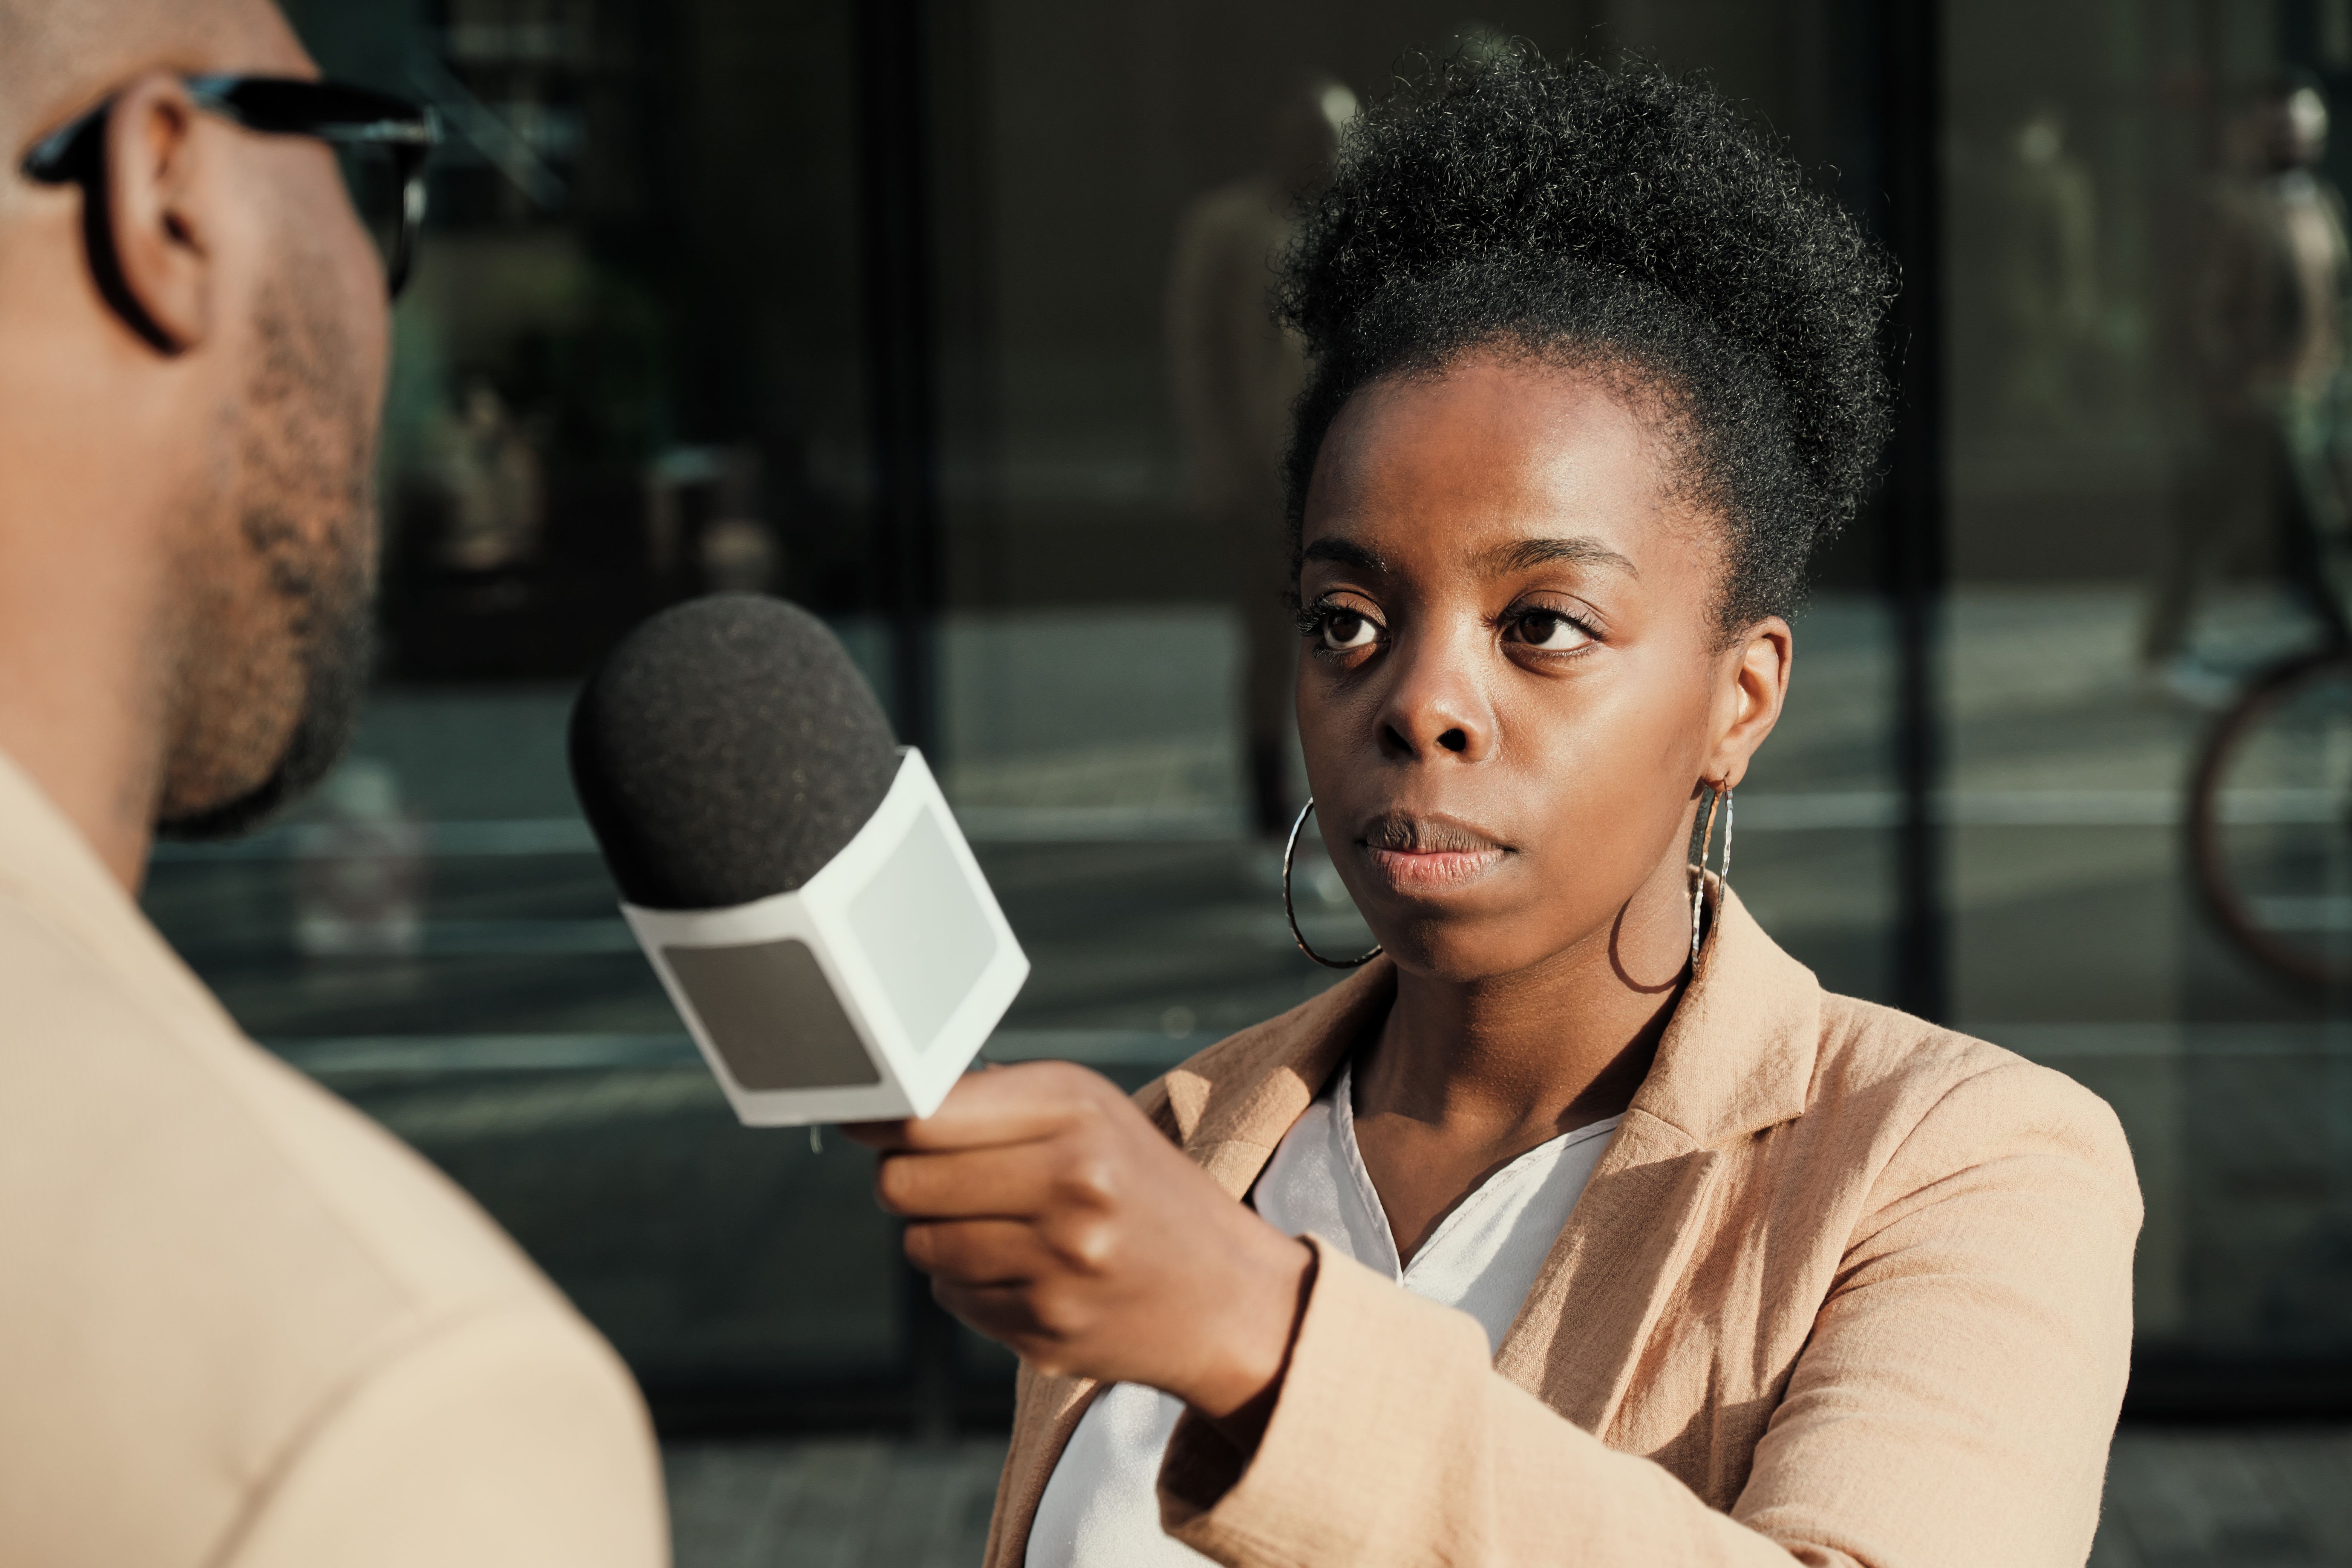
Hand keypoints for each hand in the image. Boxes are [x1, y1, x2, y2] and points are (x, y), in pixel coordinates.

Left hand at [844, 1062, 1313, 1432]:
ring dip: (940, 1233)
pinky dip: (972, 1283)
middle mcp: (1072, 1185)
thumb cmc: (1140, 1183)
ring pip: (921, 1244)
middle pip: (902, 1183)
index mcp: (1078, 1113)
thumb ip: (992, 1099)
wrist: (1227, 1295)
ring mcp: (1059, 1267)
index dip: (880, 1117)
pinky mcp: (1046, 1332)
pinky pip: (952, 1297)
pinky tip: (1027, 1271)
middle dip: (906, 1178)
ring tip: (1002, 1224)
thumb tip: (886, 1105)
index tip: (868, 1116)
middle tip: (939, 1174)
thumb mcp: (1090, 1112)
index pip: (925, 1117)